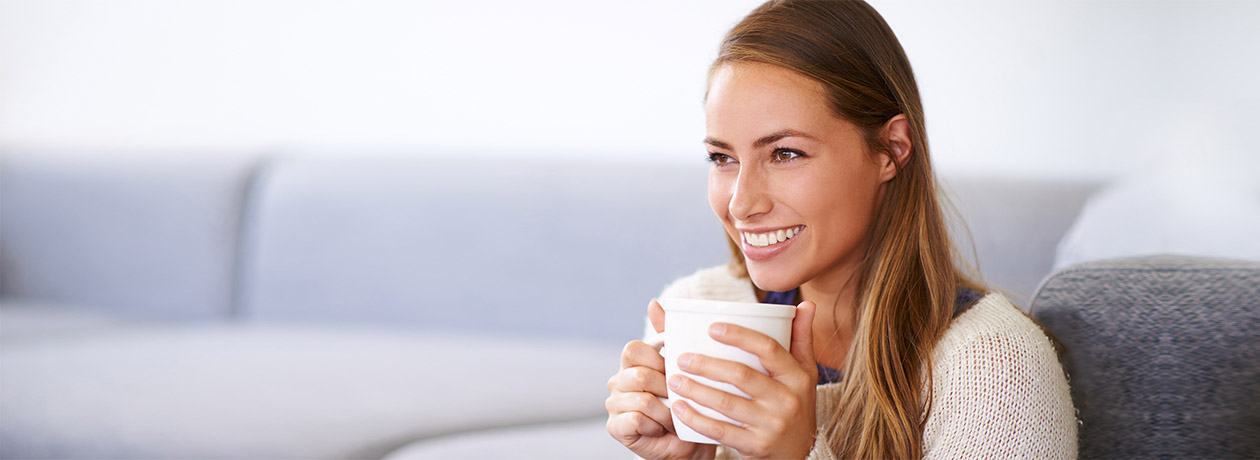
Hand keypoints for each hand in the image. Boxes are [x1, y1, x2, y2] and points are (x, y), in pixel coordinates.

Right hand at [606, 299, 716, 459]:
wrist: (691, 443)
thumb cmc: (689, 403)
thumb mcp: (684, 367)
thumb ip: (669, 335)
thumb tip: (653, 303)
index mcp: (633, 363)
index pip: (634, 349)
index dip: (658, 359)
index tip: (676, 370)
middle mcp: (618, 380)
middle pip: (639, 374)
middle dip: (667, 388)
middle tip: (681, 398)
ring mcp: (614, 404)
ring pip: (640, 398)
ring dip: (666, 410)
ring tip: (676, 417)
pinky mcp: (615, 427)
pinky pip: (635, 419)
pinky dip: (655, 426)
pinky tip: (662, 429)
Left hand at [667, 301, 818, 459]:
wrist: (801, 456)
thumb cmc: (796, 406)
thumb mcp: (805, 375)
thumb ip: (801, 339)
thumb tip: (806, 304)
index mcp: (797, 376)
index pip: (769, 349)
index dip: (740, 336)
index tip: (711, 327)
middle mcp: (788, 400)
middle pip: (742, 376)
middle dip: (707, 365)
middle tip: (681, 357)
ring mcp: (772, 425)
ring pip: (727, 403)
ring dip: (696, 390)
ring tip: (673, 379)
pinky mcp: (756, 446)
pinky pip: (721, 431)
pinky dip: (697, 419)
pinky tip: (679, 408)